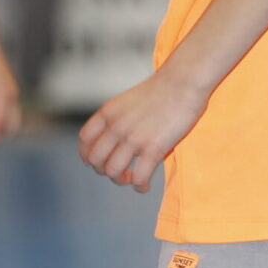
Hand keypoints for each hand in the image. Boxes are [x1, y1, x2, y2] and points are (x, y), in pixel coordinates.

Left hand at [77, 68, 208, 192]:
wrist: (182, 82)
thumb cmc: (161, 89)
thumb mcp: (128, 100)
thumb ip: (118, 118)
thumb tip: (116, 138)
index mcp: (108, 112)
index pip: (84, 139)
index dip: (86, 155)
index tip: (95, 162)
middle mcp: (116, 126)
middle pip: (96, 160)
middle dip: (104, 170)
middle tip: (118, 171)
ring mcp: (133, 138)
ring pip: (113, 172)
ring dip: (120, 180)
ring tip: (131, 178)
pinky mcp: (153, 149)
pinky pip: (138, 178)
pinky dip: (139, 186)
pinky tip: (145, 185)